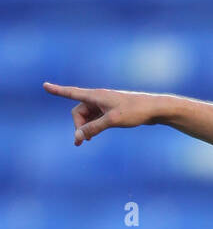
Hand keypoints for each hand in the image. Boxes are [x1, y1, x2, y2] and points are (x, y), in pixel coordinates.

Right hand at [43, 82, 161, 144]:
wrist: (153, 109)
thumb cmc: (134, 111)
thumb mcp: (112, 121)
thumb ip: (94, 128)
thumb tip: (78, 135)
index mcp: (95, 95)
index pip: (71, 93)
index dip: (58, 91)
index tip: (45, 86)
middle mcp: (98, 98)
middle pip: (79, 112)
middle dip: (78, 126)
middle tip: (80, 142)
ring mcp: (104, 104)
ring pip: (87, 117)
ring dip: (84, 128)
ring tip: (85, 142)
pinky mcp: (110, 110)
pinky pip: (95, 118)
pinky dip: (92, 127)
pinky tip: (92, 137)